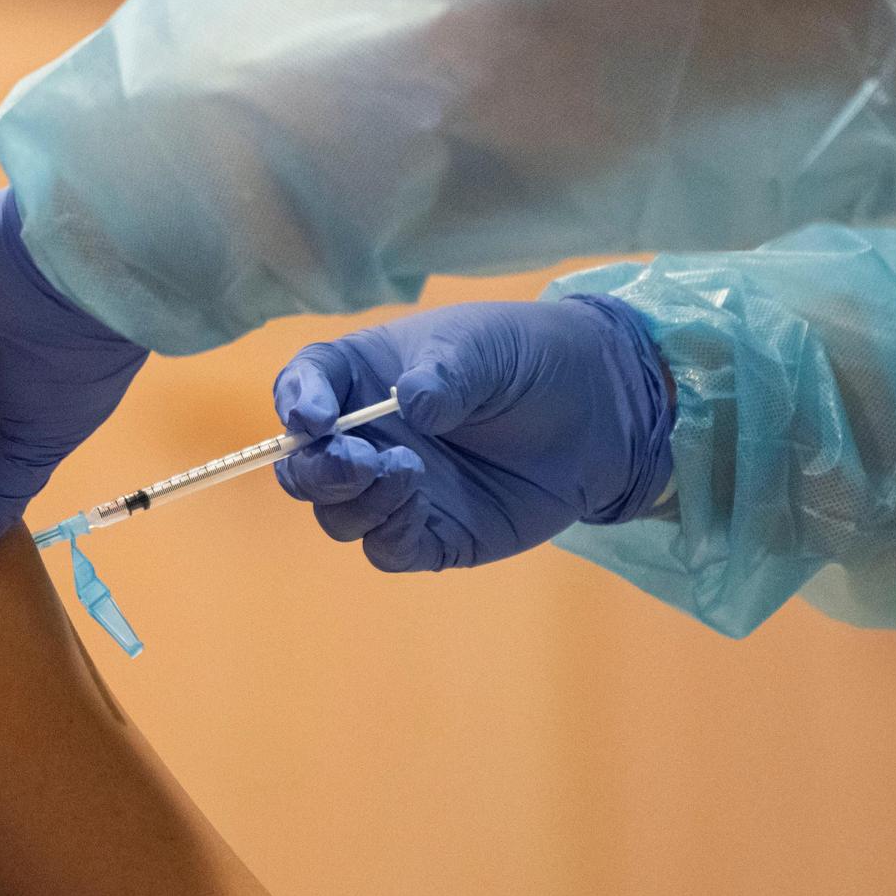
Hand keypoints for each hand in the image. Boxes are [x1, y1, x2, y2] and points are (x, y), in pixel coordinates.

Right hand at [272, 295, 673, 570]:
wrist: (599, 411)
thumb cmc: (527, 359)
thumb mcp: (485, 346)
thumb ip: (447, 373)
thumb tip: (412, 406)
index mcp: (361, 378)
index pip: (304, 387)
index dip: (296, 402)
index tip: (313, 418)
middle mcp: (365, 437)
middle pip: (304, 466)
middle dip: (316, 470)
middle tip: (360, 461)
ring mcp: (394, 490)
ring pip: (338, 515)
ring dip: (356, 502)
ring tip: (408, 473)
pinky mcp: (431, 534)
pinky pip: (386, 549)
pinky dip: (388, 536)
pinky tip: (419, 508)